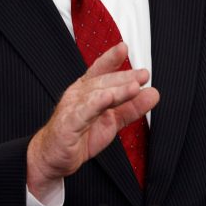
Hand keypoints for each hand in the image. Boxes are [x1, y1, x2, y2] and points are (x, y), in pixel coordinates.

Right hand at [26, 42, 159, 198]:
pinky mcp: (68, 125)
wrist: (53, 157)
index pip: (100, 71)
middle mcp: (78, 95)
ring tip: (134, 87)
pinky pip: (82, 113)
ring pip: (96, 95)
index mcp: (87, 91)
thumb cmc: (79, 136)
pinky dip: (94, 105)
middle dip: (124, 77)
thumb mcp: (111, 121)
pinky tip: (106, 99)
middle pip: (102, 82)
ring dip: (116, 90)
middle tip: (143, 74)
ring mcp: (72, 108)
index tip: (124, 48)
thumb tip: (153, 93)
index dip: (111, 58)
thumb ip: (131, 107)